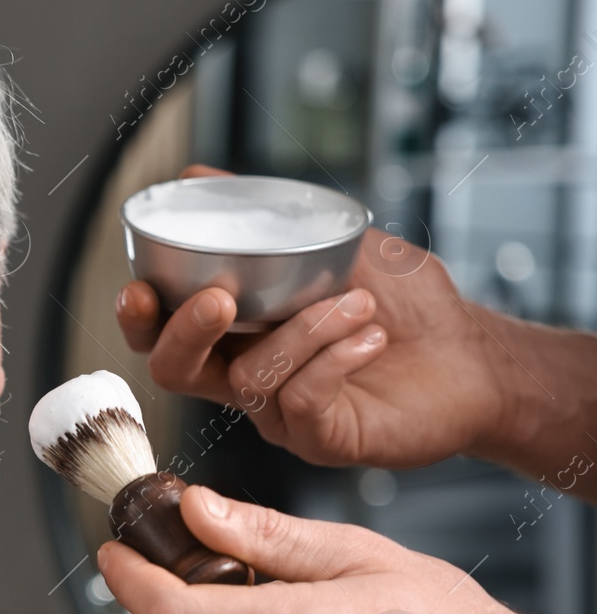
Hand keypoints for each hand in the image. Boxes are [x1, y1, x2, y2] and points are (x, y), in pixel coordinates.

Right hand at [116, 164, 512, 468]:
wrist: (473, 354)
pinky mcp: (319, 438)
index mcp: (236, 333)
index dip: (138, 317)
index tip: (140, 288)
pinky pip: (301, 401)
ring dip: (303, 330)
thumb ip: (266, 216)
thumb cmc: (406, 304)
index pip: (161, 332)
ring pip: (250, 376)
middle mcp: (246, 375)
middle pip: (175, 369)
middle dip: (185, 332)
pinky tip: (370, 335)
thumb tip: (198, 175)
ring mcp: (279, 413)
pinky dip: (332, 359)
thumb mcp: (334, 242)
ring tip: (359, 301)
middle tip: (221, 298)